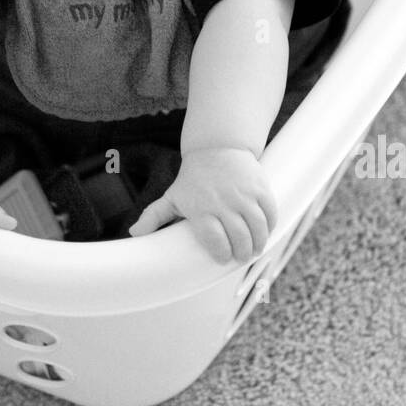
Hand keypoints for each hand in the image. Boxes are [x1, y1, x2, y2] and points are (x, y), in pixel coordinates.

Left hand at [128, 147, 276, 263]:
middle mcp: (223, 202)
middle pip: (239, 237)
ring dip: (258, 243)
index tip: (223, 258)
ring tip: (254, 249)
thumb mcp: (172, 196)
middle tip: (241, 256)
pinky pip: (270, 212)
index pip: (215, 240)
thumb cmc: (193, 178)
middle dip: (242, 252)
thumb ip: (154, 216)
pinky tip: (265, 231)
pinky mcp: (260, 188)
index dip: (222, 253)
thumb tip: (134, 234)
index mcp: (201, 209)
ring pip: (257, 228)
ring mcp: (244, 195)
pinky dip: (270, 225)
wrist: (216, 147)